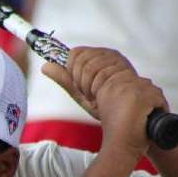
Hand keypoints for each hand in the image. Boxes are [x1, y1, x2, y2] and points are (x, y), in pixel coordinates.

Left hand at [42, 47, 168, 156]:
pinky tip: (106, 99)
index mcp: (104, 57)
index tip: (81, 86)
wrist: (128, 123)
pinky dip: (99, 92)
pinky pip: (104, 79)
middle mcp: (115, 58)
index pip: (76, 53)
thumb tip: (44, 66)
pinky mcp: (133, 77)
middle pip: (81, 59)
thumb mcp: (81, 93)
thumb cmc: (105, 106)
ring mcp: (124, 66)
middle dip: (80, 81)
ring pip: (91, 67)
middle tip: (92, 95)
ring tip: (100, 97)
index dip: (72, 71)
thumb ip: (66, 79)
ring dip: (90, 89)